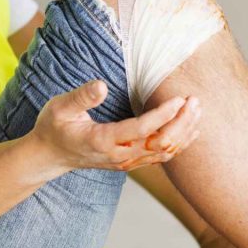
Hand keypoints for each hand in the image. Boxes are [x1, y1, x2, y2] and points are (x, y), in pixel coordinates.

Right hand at [29, 81, 200, 173]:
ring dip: (184, 132)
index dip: (163, 115)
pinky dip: (180, 143)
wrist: (50, 156)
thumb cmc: (53, 128)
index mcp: (103, 140)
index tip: (179, 99)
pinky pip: (161, 156)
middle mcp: (119, 155)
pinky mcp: (131, 162)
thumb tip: (102, 85)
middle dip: (181, 122)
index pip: (142, 130)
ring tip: (197, 110)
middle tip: (195, 101)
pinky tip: (192, 130)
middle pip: (160, 143)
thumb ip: (81, 97)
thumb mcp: (59, 108)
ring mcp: (127, 162)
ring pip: (164, 152)